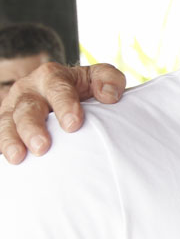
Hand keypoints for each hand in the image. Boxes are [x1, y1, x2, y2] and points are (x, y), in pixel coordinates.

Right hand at [0, 62, 124, 163]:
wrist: (65, 96)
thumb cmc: (85, 89)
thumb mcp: (99, 77)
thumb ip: (109, 80)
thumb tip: (110, 96)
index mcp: (52, 76)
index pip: (58, 89)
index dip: (64, 105)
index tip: (73, 124)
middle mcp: (29, 90)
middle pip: (27, 108)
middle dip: (33, 127)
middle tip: (43, 146)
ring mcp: (13, 108)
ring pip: (7, 123)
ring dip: (11, 140)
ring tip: (18, 157)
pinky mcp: (6, 125)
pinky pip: (0, 136)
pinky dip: (2, 147)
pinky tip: (11, 161)